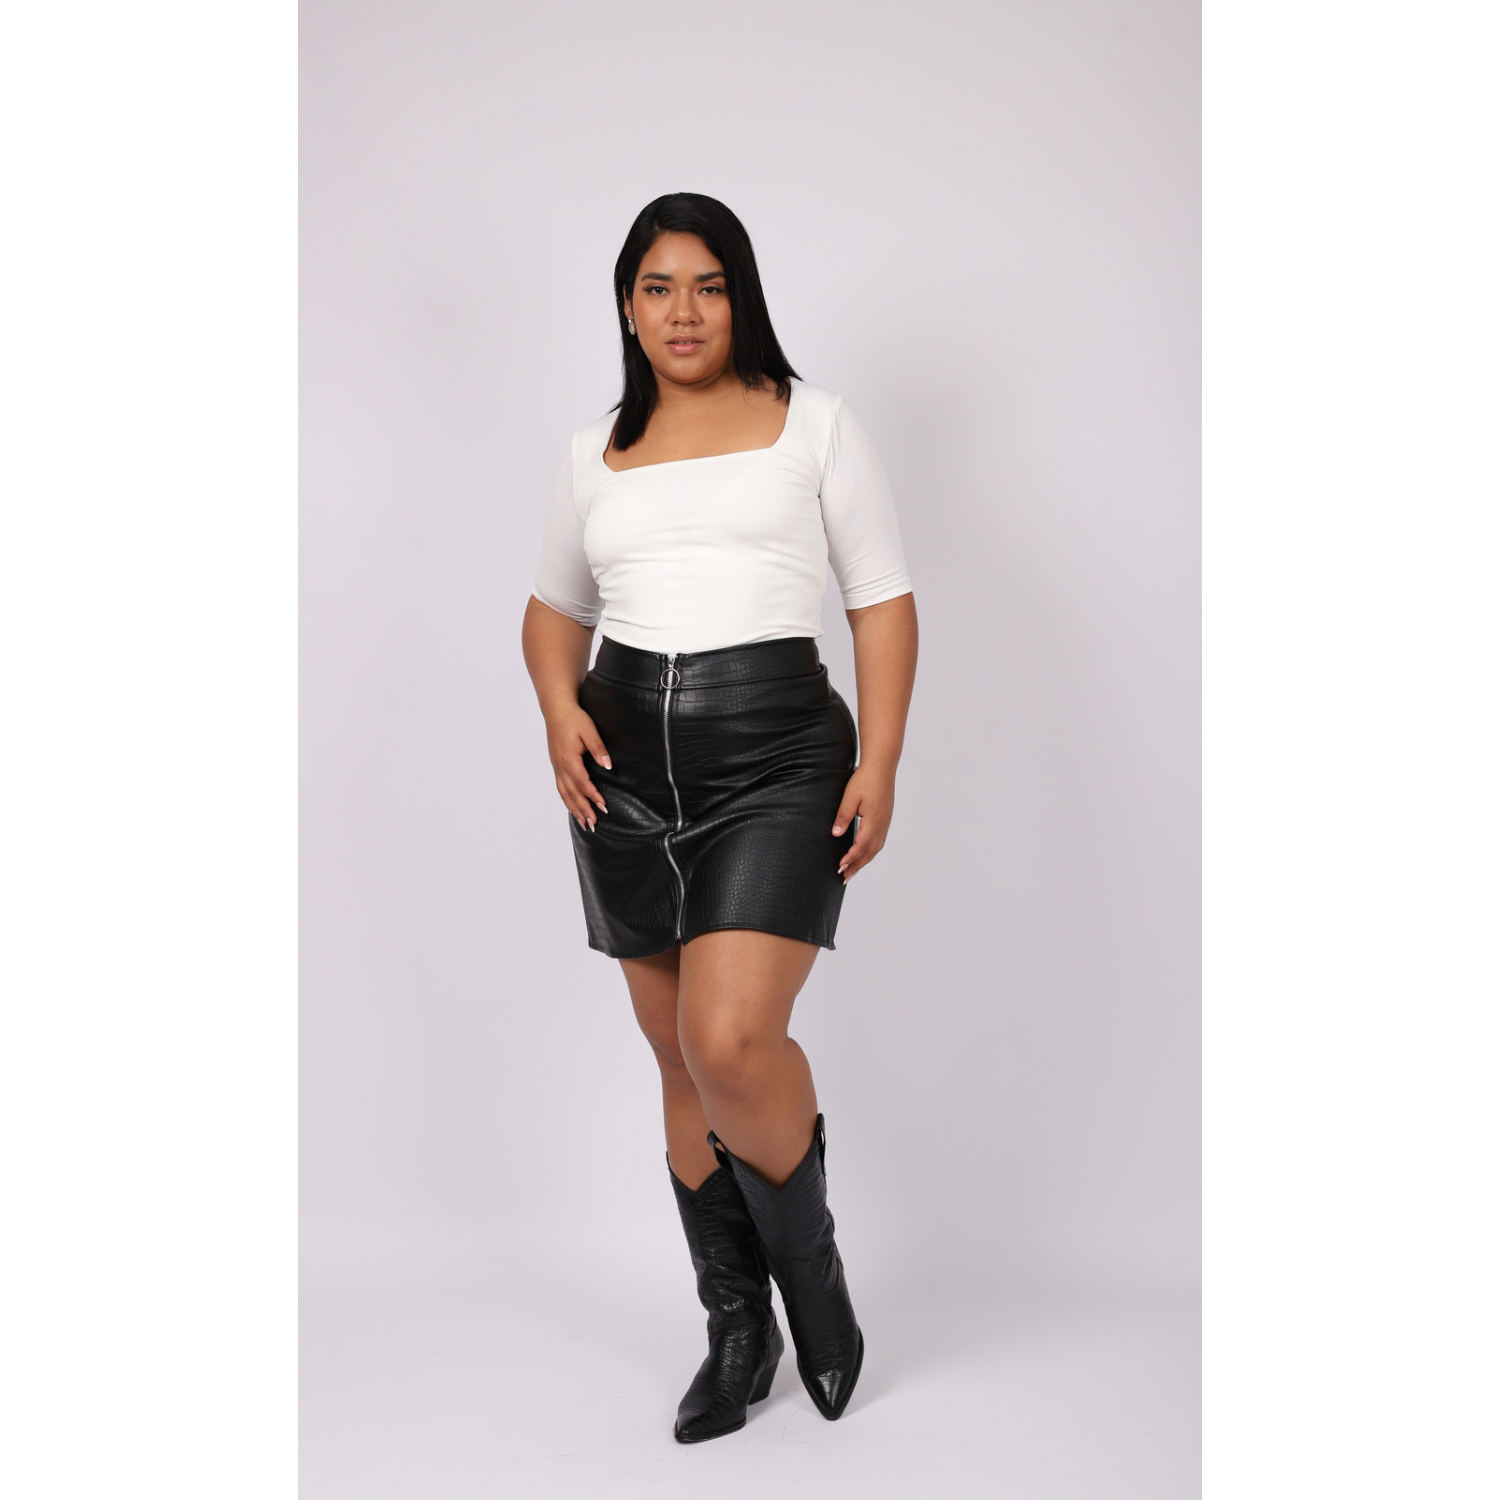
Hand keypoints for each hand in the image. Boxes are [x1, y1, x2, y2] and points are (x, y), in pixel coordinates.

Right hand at [545, 703, 610, 830]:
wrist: (557, 710)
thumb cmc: (574, 719)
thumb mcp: (589, 731)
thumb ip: (598, 749)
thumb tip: (608, 766)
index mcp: (569, 759)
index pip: (582, 782)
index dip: (593, 796)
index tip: (603, 807)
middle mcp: (560, 766)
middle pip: (572, 793)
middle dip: (583, 809)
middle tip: (594, 824)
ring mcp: (557, 767)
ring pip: (564, 793)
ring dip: (574, 809)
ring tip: (584, 823)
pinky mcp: (556, 765)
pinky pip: (561, 787)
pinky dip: (567, 800)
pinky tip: (573, 807)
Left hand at [832, 763, 895, 882]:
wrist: (882, 766)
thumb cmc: (865, 779)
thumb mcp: (850, 797)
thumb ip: (843, 817)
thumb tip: (836, 834)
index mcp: (874, 820)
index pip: (861, 846)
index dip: (850, 858)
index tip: (840, 866)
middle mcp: (882, 824)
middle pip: (870, 852)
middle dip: (857, 866)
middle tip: (845, 877)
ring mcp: (886, 822)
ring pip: (876, 848)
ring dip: (864, 860)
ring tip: (853, 870)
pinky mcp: (886, 818)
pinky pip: (880, 840)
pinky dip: (871, 851)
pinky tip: (865, 853)